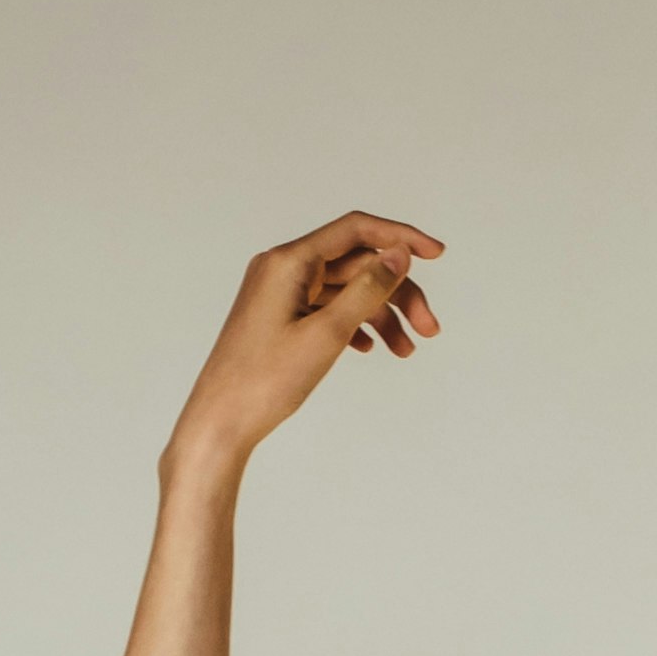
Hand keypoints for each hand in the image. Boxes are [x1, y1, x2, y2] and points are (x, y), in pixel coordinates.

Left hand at [167, 210, 444, 474]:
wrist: (219, 424)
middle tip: (429, 329)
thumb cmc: (263, 382)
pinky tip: (372, 348)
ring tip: (405, 350)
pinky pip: (326, 310)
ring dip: (380, 315)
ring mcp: (280, 295)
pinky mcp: (279, 320)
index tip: (436, 254)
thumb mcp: (326, 334)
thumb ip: (366, 289)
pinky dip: (354, 324)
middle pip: (355, 265)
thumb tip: (398, 255)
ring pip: (344, 292)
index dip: (400, 238)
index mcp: (288, 261)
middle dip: (396, 293)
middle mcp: (282, 269)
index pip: (356, 230)